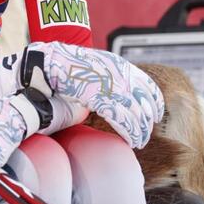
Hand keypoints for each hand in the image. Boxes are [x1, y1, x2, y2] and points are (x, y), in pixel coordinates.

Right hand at [25, 41, 164, 148]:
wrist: (47, 62)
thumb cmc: (66, 69)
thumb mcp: (93, 69)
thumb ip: (107, 81)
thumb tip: (117, 98)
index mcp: (117, 64)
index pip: (145, 83)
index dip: (154, 100)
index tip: (157, 114)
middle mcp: (116, 72)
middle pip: (141, 99)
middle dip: (146, 120)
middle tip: (145, 134)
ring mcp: (107, 83)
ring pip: (134, 111)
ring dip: (139, 129)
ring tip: (139, 142)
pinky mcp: (95, 95)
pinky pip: (119, 116)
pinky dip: (128, 131)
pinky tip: (131, 140)